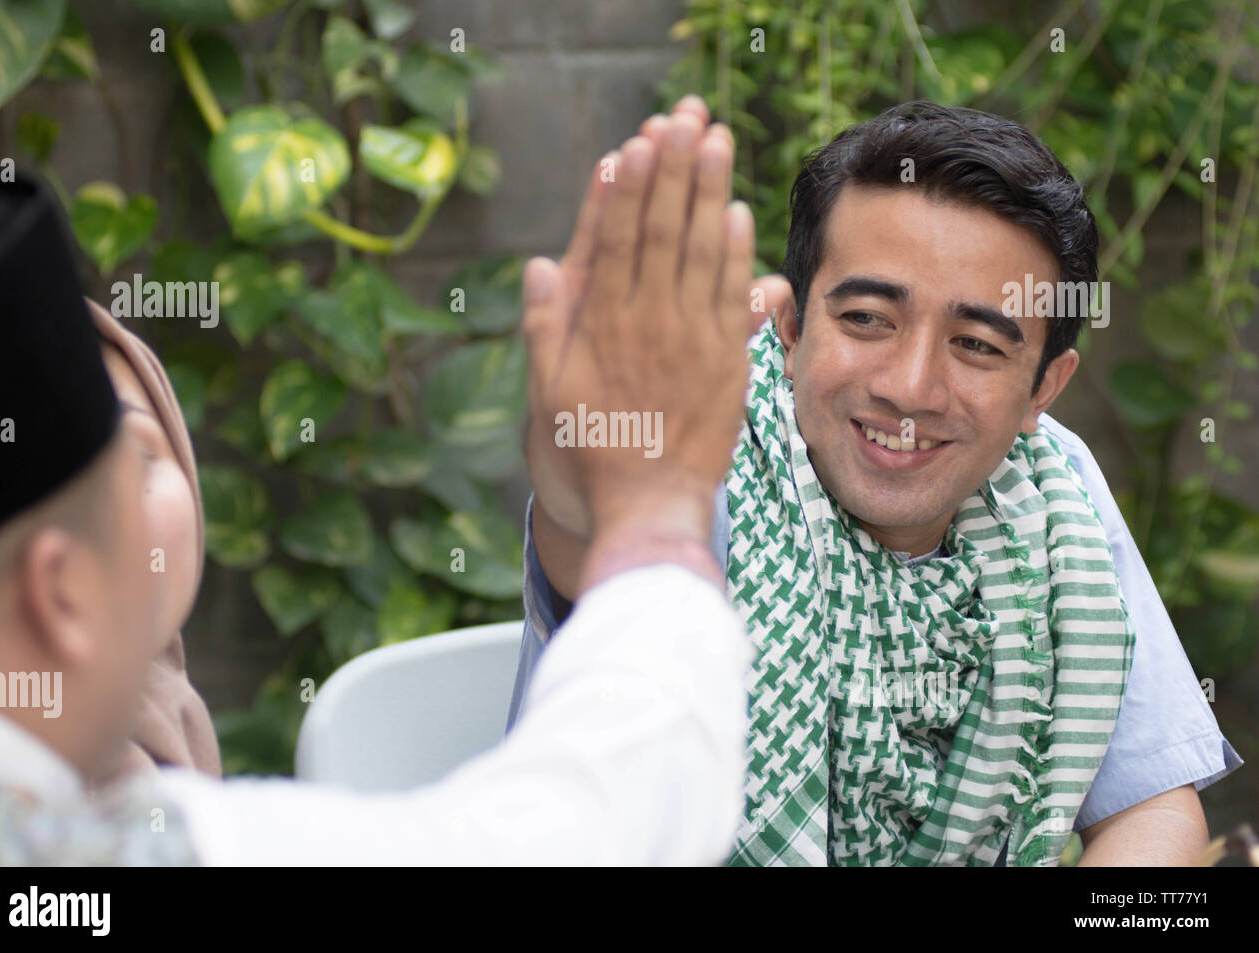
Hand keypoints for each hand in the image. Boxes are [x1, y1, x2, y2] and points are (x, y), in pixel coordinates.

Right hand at [521, 100, 790, 547]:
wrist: (644, 509)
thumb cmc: (589, 453)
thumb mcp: (548, 393)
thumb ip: (546, 327)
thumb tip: (540, 265)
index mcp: (599, 325)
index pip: (614, 240)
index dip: (626, 187)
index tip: (636, 142)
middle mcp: (646, 323)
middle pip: (661, 232)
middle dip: (672, 170)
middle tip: (684, 116)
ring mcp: (689, 341)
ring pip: (700, 253)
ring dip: (708, 194)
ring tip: (715, 140)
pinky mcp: (726, 364)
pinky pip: (732, 298)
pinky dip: (736, 255)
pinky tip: (739, 213)